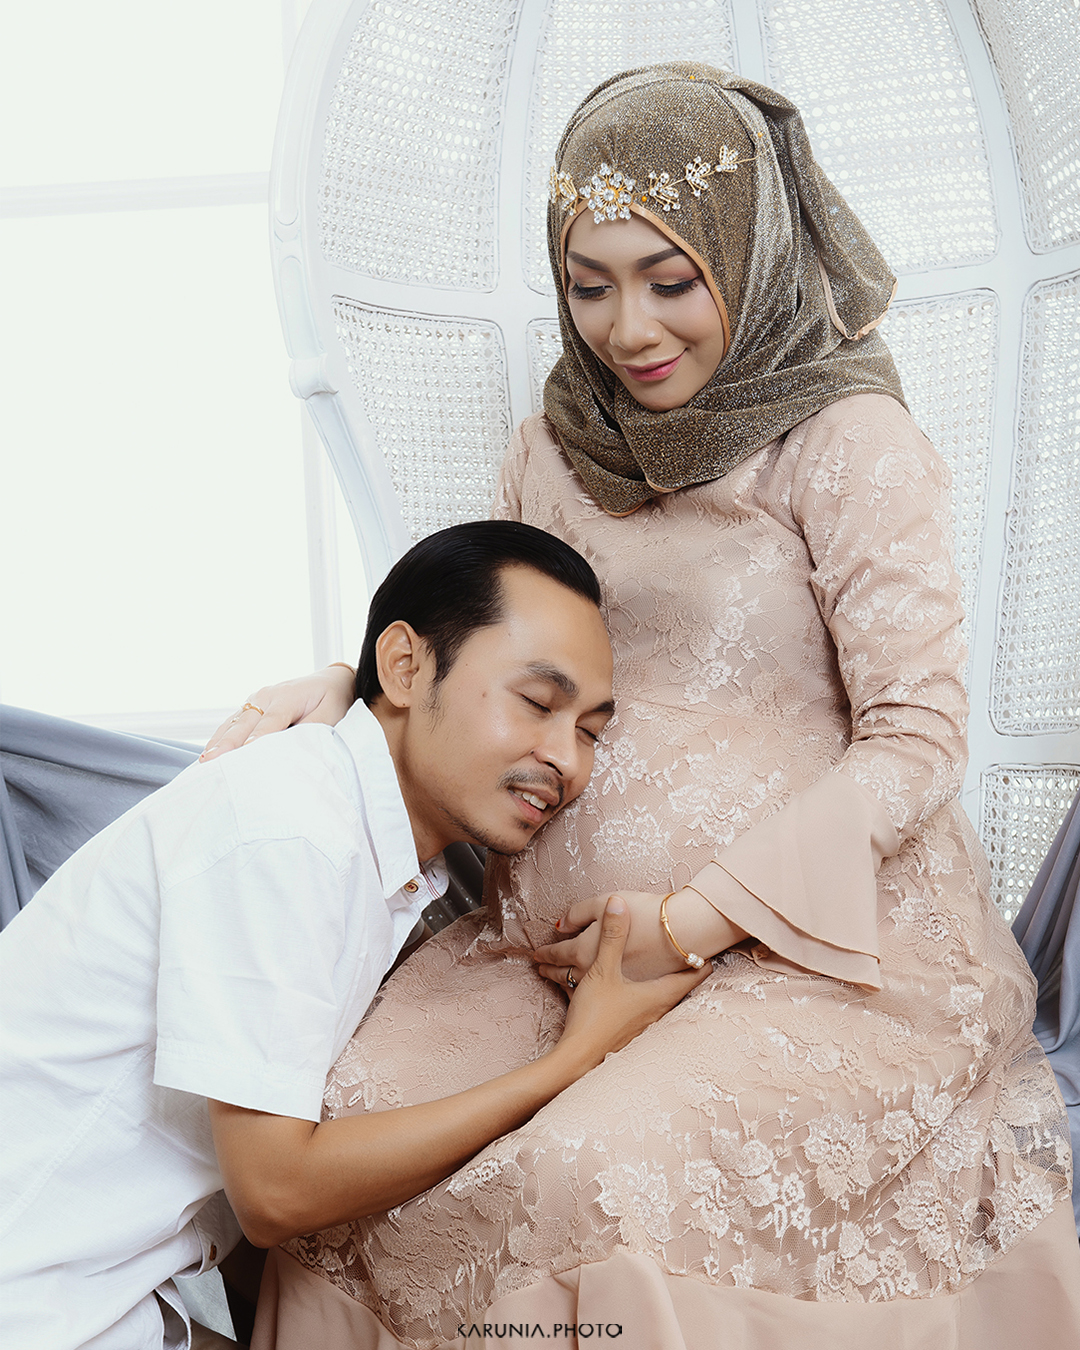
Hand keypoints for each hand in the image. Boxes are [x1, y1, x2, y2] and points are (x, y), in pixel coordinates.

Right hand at [201, 664, 355, 758]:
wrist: (332, 682)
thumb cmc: (333, 700)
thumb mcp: (331, 713)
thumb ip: (313, 728)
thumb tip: (293, 745)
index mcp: (287, 697)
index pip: (270, 722)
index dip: (257, 739)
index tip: (245, 753)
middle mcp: (267, 696)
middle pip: (244, 723)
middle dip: (228, 744)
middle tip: (212, 763)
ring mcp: (256, 699)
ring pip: (233, 723)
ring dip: (218, 743)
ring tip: (204, 762)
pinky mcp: (251, 706)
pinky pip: (232, 723)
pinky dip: (219, 738)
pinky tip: (208, 753)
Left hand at [535, 891, 683, 982]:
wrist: (688, 933)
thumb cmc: (649, 918)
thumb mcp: (612, 905)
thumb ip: (585, 912)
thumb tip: (562, 921)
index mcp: (589, 953)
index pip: (559, 954)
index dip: (547, 955)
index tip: (537, 957)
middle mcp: (599, 975)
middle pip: (566, 973)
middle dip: (552, 969)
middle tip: (541, 965)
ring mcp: (617, 990)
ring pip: (583, 985)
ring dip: (566, 978)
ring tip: (557, 976)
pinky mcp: (635, 996)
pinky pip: (607, 995)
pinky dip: (592, 989)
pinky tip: (593, 990)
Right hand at [555, 897, 709, 1064]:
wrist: (576, 1060)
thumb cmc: (595, 1016)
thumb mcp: (602, 970)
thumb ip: (611, 935)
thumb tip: (618, 901)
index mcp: (659, 995)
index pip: (694, 975)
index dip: (702, 958)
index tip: (711, 946)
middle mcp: (658, 1011)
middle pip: (680, 986)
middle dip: (684, 969)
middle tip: (690, 950)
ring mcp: (645, 1024)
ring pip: (662, 998)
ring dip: (662, 981)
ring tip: (663, 966)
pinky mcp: (629, 1031)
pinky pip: (644, 1008)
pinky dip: (644, 994)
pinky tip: (632, 991)